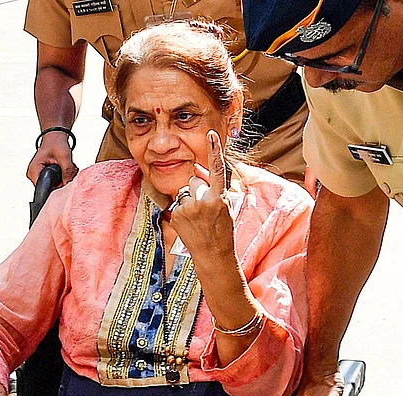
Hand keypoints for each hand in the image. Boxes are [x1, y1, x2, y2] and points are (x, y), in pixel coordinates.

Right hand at [26, 132, 76, 186]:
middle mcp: (34, 175)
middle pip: (50, 188)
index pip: (43, 188)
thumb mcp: (64, 156)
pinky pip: (55, 182)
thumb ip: (67, 171)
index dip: (56, 188)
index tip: (65, 181)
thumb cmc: (56, 142)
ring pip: (54, 185)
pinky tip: (66, 169)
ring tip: (68, 168)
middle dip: (62, 182)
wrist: (55, 136)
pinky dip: (63, 177)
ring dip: (64, 179)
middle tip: (69, 171)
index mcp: (34, 170)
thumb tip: (68, 184)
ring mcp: (39, 175)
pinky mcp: (44, 175)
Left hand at [166, 130, 233, 260]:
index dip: (215, 151)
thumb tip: (195, 167)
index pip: (217, 169)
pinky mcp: (178, 214)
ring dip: (190, 199)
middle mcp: (204, 201)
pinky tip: (190, 222)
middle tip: (205, 210)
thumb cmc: (221, 229)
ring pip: (185, 190)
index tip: (211, 134)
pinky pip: (178, 201)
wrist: (213, 254)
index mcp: (220, 198)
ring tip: (198, 218)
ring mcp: (189, 208)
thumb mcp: (224, 206)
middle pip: (195, 181)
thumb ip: (212, 186)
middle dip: (198, 190)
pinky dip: (183, 209)